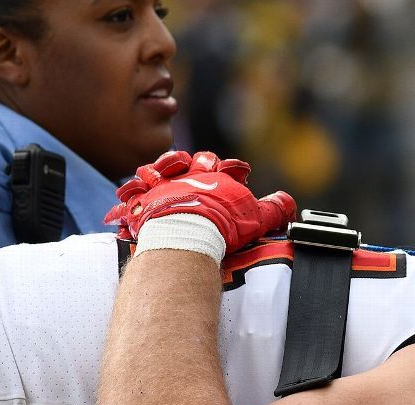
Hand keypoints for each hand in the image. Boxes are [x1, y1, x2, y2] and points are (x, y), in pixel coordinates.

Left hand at [105, 150, 295, 255]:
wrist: (189, 232)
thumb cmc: (224, 223)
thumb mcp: (257, 217)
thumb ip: (275, 208)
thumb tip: (288, 201)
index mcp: (214, 176)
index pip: (224, 166)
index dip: (232, 169)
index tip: (238, 174)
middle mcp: (186, 176)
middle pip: (187, 162)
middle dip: (189, 163)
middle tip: (191, 168)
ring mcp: (161, 187)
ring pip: (154, 171)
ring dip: (154, 172)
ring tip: (153, 175)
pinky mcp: (142, 202)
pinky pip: (131, 197)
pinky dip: (128, 198)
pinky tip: (125, 200)